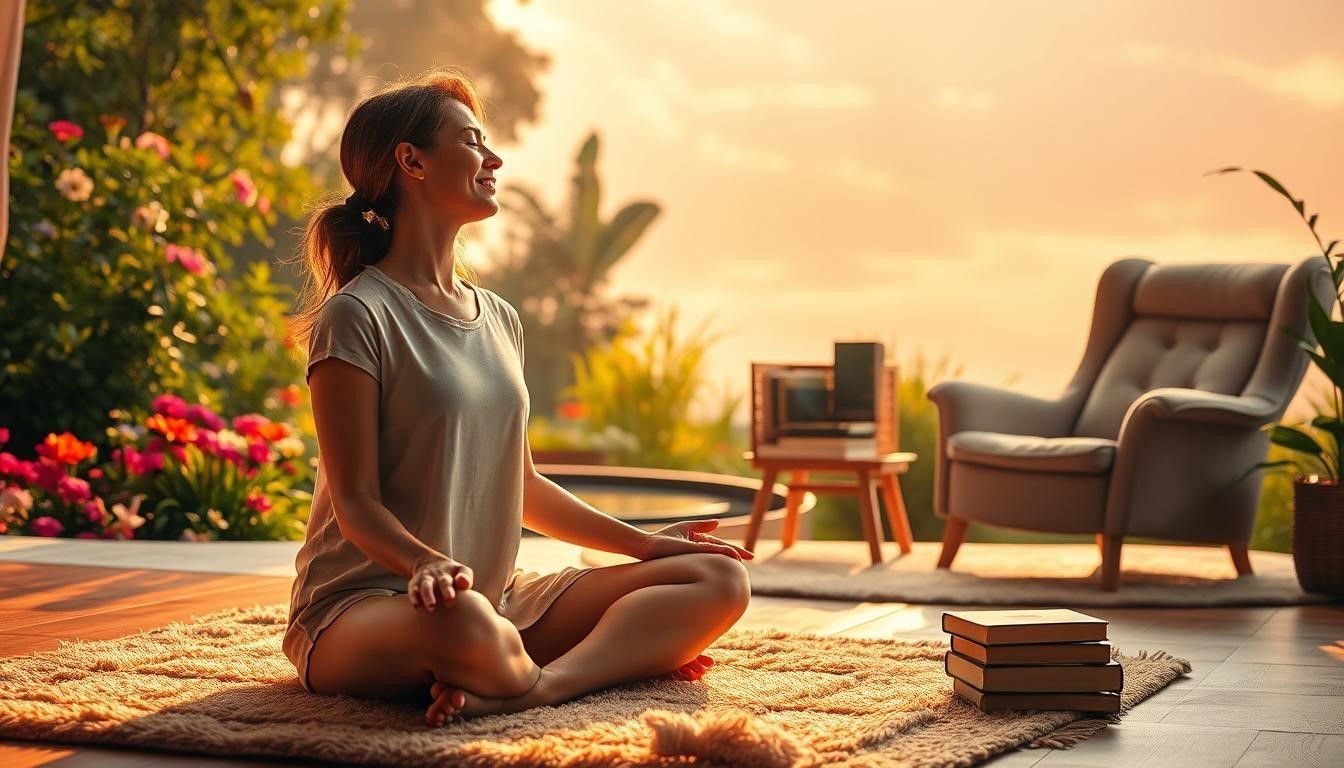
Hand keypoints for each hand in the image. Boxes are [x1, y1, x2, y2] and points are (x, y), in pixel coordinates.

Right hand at [408, 553, 473, 611]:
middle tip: (449, 603)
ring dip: (428, 596)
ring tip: (431, 607)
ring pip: (426, 586)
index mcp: (451, 573)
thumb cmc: (450, 573)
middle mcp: (438, 575)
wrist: (428, 562)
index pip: (457, 577)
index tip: (454, 596)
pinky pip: (413, 591)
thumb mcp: (461, 571)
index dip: (458, 583)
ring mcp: (425, 579)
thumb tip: (462, 583)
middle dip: (445, 591)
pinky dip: (414, 598)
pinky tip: (417, 606)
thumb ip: (466, 578)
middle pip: (442, 581)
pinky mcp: (414, 584)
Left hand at [632, 519, 754, 561]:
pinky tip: (732, 555)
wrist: (649, 546)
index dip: (734, 549)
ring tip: (744, 559)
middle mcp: (700, 550)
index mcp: (700, 544)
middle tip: (752, 557)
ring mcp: (698, 553)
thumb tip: (718, 522)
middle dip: (737, 554)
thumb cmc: (664, 538)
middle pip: (723, 550)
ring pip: (719, 552)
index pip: (721, 546)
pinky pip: (711, 550)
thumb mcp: (686, 528)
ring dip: (732, 555)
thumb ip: (702, 526)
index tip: (748, 555)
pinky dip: (722, 552)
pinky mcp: (693, 552)